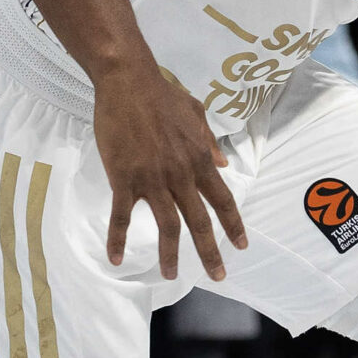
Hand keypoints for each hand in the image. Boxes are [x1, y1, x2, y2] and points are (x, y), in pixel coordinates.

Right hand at [93, 60, 246, 280]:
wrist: (127, 81)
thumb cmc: (161, 93)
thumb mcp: (196, 113)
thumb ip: (209, 142)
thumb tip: (225, 165)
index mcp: (199, 160)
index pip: (223, 200)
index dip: (234, 225)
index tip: (241, 246)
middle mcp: (181, 174)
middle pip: (200, 221)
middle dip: (210, 252)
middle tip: (218, 276)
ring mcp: (152, 179)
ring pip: (167, 226)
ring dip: (170, 255)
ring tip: (169, 275)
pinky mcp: (125, 179)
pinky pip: (121, 217)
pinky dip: (118, 239)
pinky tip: (116, 258)